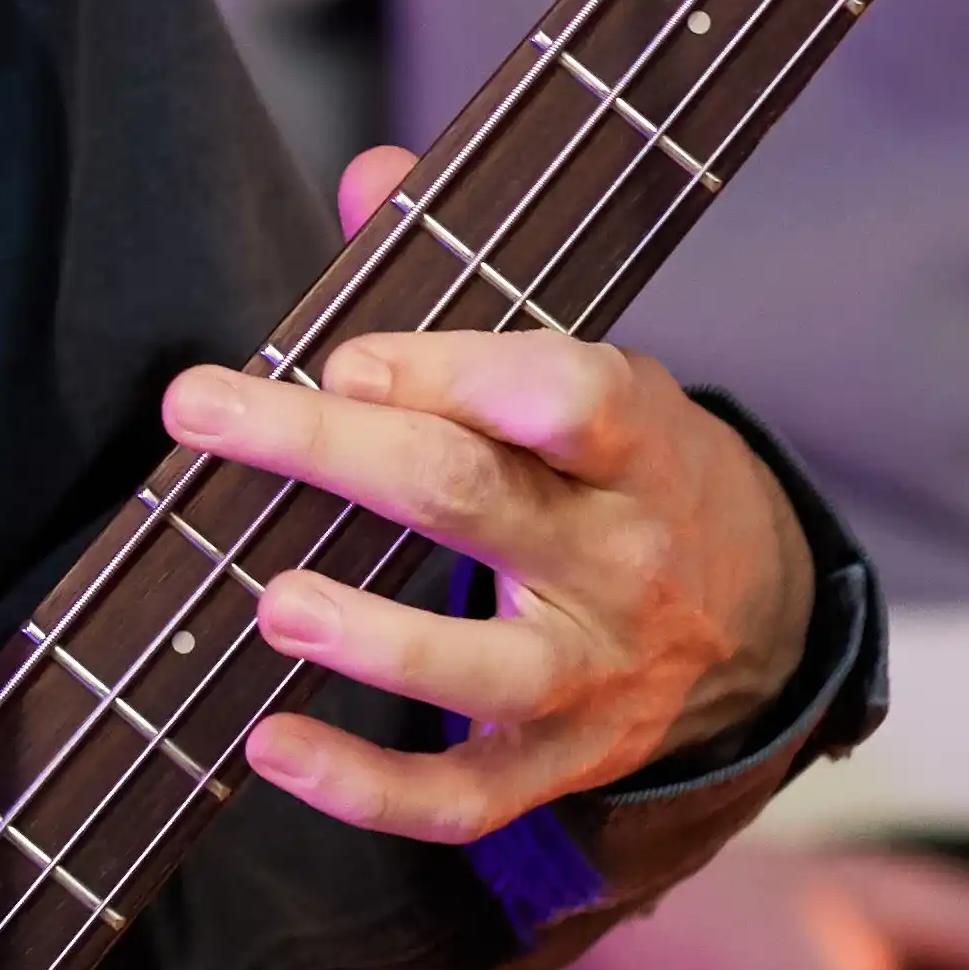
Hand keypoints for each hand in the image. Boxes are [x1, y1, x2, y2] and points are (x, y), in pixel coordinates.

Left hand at [155, 146, 818, 846]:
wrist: (761, 613)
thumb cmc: (622, 465)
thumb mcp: (584, 362)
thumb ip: (463, 276)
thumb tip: (368, 173)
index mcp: (631, 441)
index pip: (560, 394)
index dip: (453, 373)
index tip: (343, 361)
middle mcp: (619, 558)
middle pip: (476, 502)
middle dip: (331, 455)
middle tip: (207, 414)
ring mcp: (595, 673)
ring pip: (487, 671)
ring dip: (375, 640)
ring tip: (273, 601)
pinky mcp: (564, 763)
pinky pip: (469, 796)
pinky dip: (372, 789)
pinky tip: (274, 749)